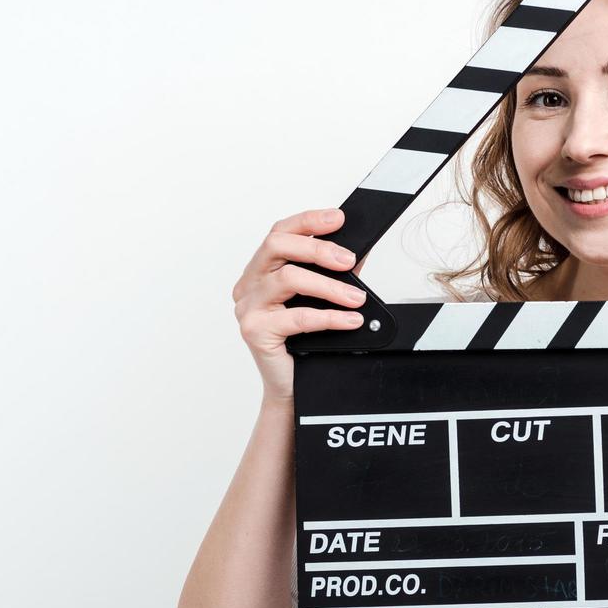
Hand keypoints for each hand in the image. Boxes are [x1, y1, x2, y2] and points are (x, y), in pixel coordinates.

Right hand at [231, 207, 366, 401]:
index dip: (308, 221)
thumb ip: (335, 275)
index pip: (280, 233)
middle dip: (318, 248)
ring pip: (288, 278)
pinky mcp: (254, 330)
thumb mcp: (322, 301)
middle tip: (349, 260)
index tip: (338, 218)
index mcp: (261, 271)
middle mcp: (249, 284)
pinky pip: (296, 316)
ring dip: (329, 286)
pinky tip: (351, 320)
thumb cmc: (305, 343)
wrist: (293, 388)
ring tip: (357, 297)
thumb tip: (360, 251)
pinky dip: (329, 317)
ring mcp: (247, 307)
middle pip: (277, 246)